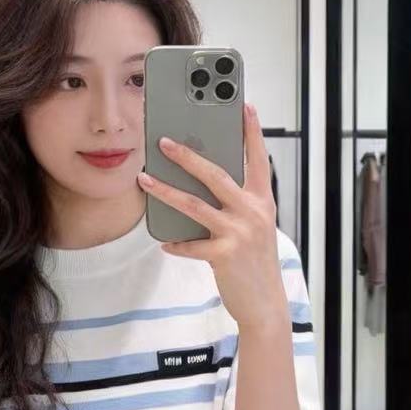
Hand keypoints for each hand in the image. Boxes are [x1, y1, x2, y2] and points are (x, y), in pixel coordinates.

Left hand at [137, 103, 288, 331]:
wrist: (265, 303)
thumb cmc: (255, 261)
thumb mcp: (255, 226)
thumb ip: (237, 203)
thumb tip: (202, 183)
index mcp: (262, 200)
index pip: (257, 159)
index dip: (251, 132)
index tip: (244, 106)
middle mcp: (253, 212)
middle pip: (215, 175)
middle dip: (187, 155)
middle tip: (163, 141)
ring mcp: (239, 232)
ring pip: (194, 204)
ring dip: (165, 191)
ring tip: (145, 179)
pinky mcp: (224, 254)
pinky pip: (190, 244)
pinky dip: (176, 243)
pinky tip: (165, 243)